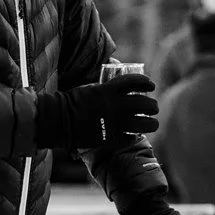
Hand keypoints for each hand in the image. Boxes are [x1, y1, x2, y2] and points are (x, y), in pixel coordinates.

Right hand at [34, 70, 159, 151]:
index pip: (134, 82)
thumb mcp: (90, 87)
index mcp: (108, 90)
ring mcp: (113, 122)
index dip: (146, 82)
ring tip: (153, 124)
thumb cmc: (73, 101)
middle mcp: (113, 105)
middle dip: (152, 106)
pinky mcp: (109, 138)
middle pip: (142, 104)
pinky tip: (135, 136)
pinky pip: (129, 138)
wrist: (59, 120)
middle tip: (154, 108)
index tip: (151, 85)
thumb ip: (105, 85)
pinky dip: (134, 137)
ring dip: (151, 124)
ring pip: (141, 124)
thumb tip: (116, 76)